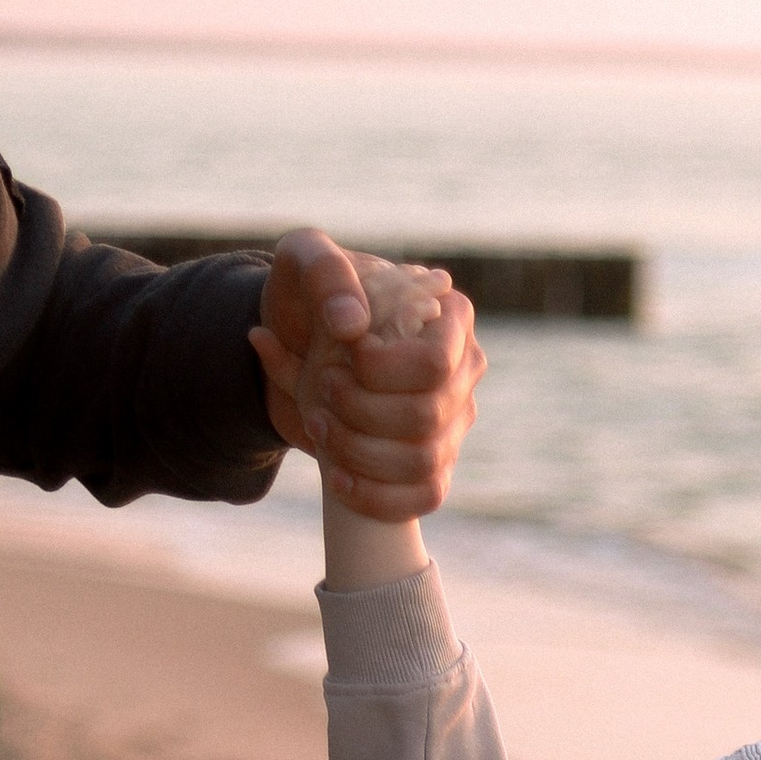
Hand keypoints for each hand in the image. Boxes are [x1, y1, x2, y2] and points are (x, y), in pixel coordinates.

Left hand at [250, 232, 483, 521]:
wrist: (297, 344)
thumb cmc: (310, 295)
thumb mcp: (305, 261)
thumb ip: (326, 273)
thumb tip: (351, 324)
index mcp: (448, 315)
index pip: (435, 364)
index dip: (382, 371)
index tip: (346, 355)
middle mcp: (463, 372)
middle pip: (426, 418)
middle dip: (361, 412)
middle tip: (323, 391)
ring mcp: (454, 423)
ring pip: (422, 462)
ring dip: (358, 451)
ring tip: (318, 425)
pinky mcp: (435, 465)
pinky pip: (423, 498)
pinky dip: (374, 496)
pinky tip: (336, 477)